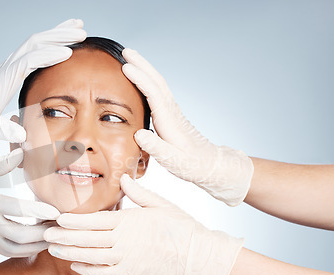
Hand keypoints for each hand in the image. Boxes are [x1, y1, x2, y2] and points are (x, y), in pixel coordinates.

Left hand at [0, 19, 86, 140]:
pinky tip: (59, 44)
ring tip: (77, 28)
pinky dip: (48, 43)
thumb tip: (24, 138)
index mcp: (3, 78)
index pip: (29, 59)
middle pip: (35, 42)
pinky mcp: (10, 69)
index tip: (69, 52)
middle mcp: (7, 66)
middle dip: (59, 35)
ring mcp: (9, 65)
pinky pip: (32, 50)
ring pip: (35, 42)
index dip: (49, 54)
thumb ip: (3, 132)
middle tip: (82, 31)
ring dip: (56, 34)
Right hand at [0, 149, 59, 256]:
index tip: (57, 210)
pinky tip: (38, 239)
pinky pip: (9, 250)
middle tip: (63, 224)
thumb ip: (1, 162)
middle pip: (21, 236)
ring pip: (16, 248)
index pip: (19, 211)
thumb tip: (23, 153)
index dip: (41, 211)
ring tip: (54, 232)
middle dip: (45, 232)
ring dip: (38, 244)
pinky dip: (26, 248)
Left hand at [44, 174, 243, 274]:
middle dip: (64, 236)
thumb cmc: (180, 226)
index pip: (93, 220)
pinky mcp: (130, 273)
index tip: (58, 218)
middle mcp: (122, 240)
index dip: (73, 220)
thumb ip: (138, 192)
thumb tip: (125, 178)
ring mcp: (125, 258)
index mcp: (128, 220)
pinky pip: (103, 272)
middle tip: (46, 233)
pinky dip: (87, 269)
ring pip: (91, 255)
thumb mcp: (159, 203)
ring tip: (53, 249)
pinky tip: (75, 264)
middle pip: (86, 238)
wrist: (197, 253)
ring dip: (70, 252)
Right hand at [122, 48, 252, 205]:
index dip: (140, 79)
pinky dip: (148, 79)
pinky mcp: (171, 113)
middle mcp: (171, 111)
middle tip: (125, 51)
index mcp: (169, 121)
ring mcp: (172, 110)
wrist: (208, 164)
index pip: (154, 93)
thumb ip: (156, 147)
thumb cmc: (190, 164)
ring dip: (145, 68)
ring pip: (158, 83)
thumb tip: (139, 134)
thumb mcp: (173, 161)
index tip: (125, 67)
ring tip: (130, 58)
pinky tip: (141, 78)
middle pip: (157, 81)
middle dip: (142, 64)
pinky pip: (158, 90)